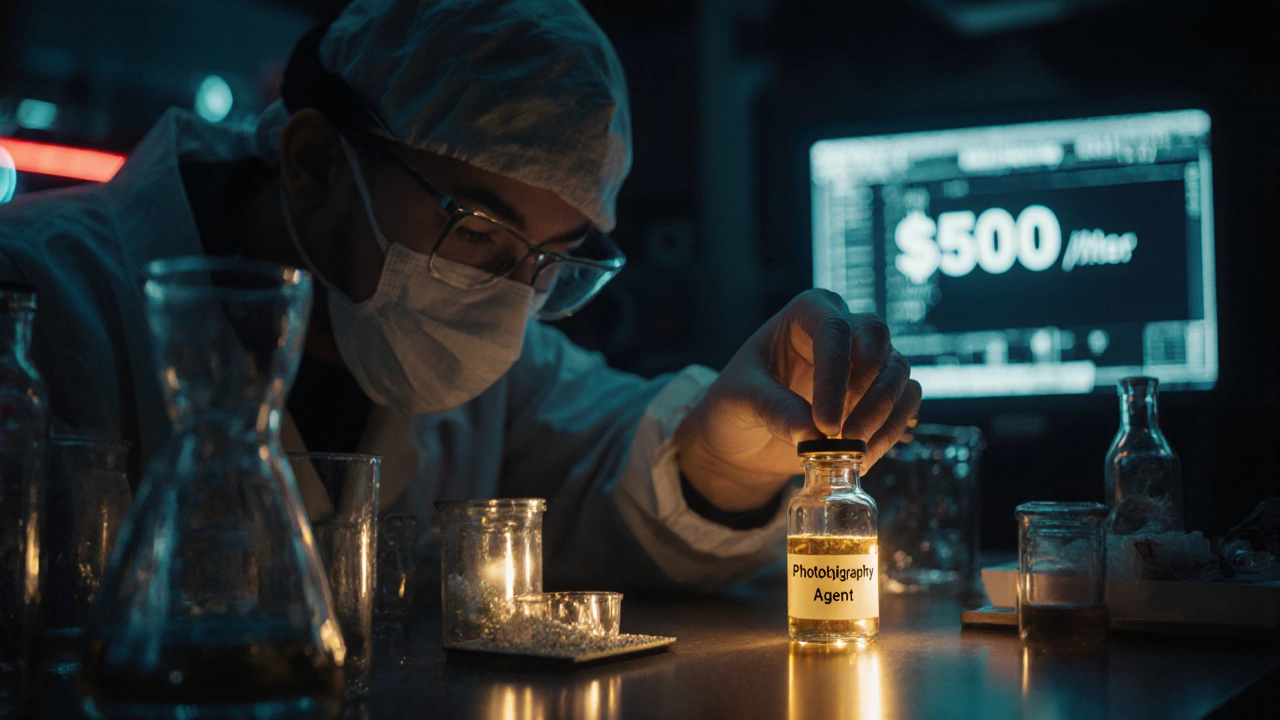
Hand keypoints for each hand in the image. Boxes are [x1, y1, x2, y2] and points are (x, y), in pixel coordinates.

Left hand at [675, 289, 920, 512]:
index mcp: (807, 312)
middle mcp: (843, 325)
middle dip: (867, 392)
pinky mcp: (879, 393)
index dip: (835, 378)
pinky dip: (891, 431)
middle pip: (878, 340)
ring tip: (852, 453)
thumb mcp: (738, 401)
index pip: (833, 331)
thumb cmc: (735, 405)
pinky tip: (863, 456)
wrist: (745, 437)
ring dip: (883, 416)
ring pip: (898, 372)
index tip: (826, 425)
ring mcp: (866, 358)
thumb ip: (772, 409)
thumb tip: (811, 433)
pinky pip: (905, 403)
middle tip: (844, 438)